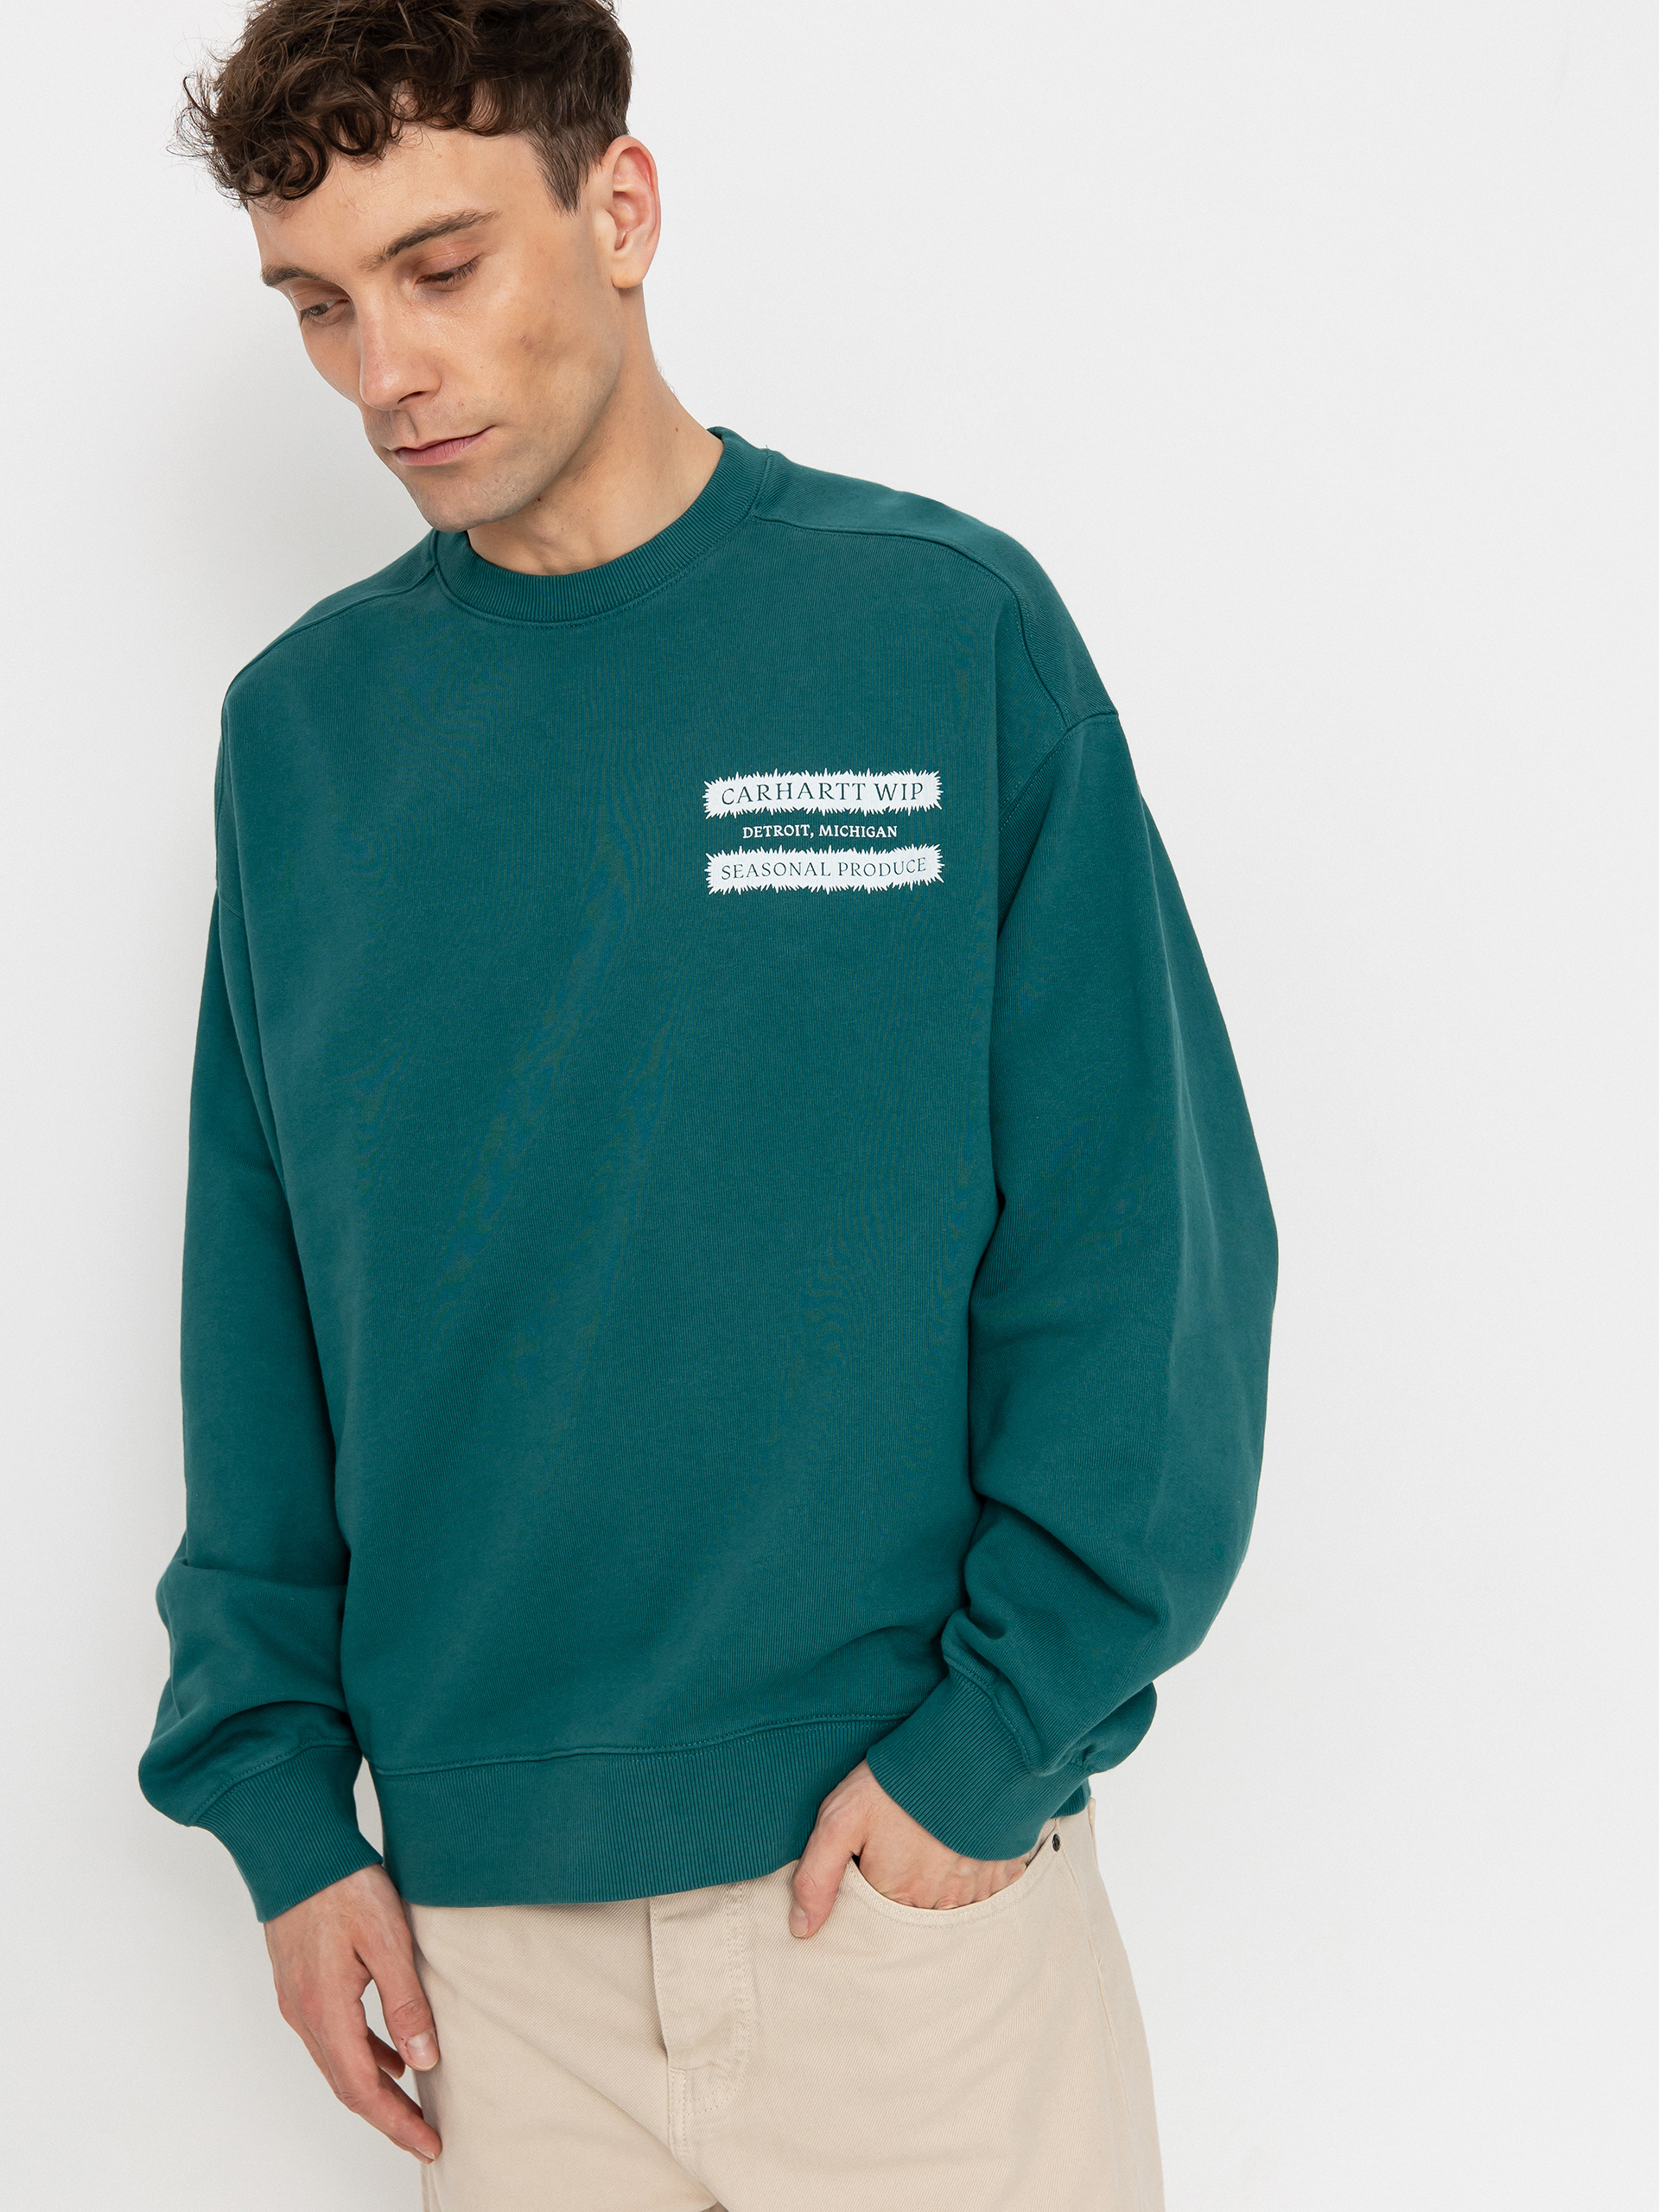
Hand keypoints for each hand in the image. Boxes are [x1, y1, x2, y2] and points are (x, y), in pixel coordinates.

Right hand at [263, 1863, 440, 2163]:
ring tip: (414, 2104)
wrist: (298, 1849)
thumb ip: (406, 2000)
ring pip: (338, 2064)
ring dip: (375, 2089)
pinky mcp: (301, 1984)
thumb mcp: (387, 1939)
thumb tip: (425, 2057)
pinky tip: (391, 2055)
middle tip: (425, 2135)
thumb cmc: (342, 1885)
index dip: (396, 2122)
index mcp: (326, 2010)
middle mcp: (305, 2015)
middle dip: (387, 2117)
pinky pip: (332, 2038)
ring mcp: (298, 2001)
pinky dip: (362, 2056)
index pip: (361, 2088)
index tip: (429, 2142)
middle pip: (346, 2087)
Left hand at [789, 1758, 1031, 1936]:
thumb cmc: (898, 1781)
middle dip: (903, 1888)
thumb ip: (816, 1877)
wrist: (969, 1746)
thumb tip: (801, 1930)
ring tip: (926, 1840)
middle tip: (900, 1843)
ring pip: (946, 1904)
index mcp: (897, 1896)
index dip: (868, 1889)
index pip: (875, 1917)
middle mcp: (939, 1904)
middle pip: (912, 1912)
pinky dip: (968, 1874)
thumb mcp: (842, 1817)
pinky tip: (957, 1844)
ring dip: (936, 1882)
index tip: (869, 1861)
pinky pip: (981, 1891)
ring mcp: (975, 1890)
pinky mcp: (1004, 1874)